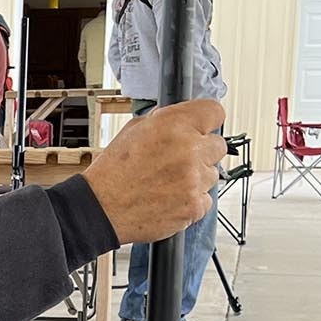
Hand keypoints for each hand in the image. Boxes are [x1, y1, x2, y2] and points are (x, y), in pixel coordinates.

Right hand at [82, 99, 227, 242]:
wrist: (101, 208)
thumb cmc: (113, 171)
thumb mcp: (133, 130)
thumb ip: (165, 122)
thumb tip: (184, 120)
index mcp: (173, 125)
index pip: (214, 111)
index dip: (207, 119)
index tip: (203, 126)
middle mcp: (189, 150)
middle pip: (218, 145)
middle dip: (202, 151)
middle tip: (179, 159)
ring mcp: (194, 180)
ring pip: (212, 174)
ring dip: (196, 176)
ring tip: (168, 181)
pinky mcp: (195, 206)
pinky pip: (206, 198)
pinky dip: (191, 198)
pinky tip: (169, 197)